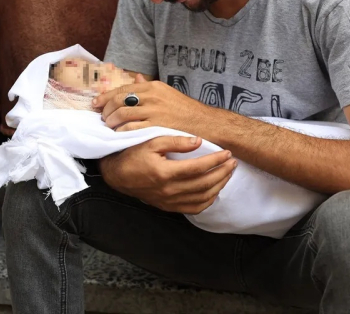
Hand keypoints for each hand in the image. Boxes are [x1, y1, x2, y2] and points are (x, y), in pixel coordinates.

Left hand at [93, 74, 211, 133]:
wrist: (207, 124)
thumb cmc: (186, 111)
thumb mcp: (167, 93)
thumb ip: (148, 87)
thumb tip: (134, 78)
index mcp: (154, 87)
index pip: (122, 89)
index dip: (105, 97)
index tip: (96, 104)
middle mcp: (152, 97)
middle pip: (119, 102)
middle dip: (106, 111)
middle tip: (103, 119)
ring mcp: (154, 112)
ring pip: (122, 115)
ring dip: (112, 122)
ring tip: (110, 128)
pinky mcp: (156, 127)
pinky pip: (131, 129)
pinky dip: (121, 132)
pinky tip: (119, 136)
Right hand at [99, 135, 236, 213]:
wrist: (117, 174)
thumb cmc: (133, 154)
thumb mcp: (151, 141)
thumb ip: (176, 141)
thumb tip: (198, 141)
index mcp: (165, 172)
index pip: (199, 167)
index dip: (216, 160)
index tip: (227, 153)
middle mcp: (169, 190)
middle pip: (205, 184)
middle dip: (222, 173)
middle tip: (232, 162)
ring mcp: (169, 201)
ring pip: (202, 198)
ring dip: (219, 186)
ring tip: (227, 174)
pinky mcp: (168, 206)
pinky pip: (193, 208)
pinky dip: (208, 200)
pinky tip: (215, 190)